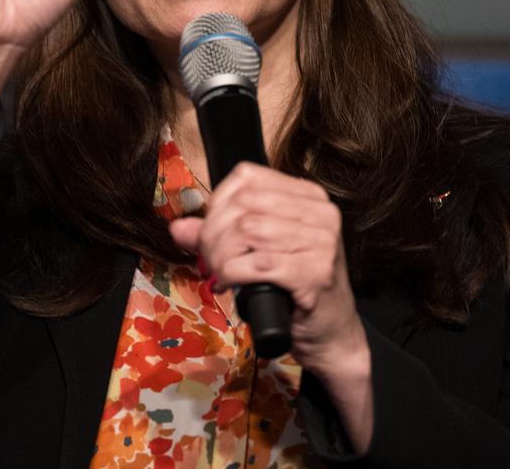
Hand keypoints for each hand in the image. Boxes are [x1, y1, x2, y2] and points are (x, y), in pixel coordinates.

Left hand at [169, 164, 372, 450]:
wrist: (331, 333)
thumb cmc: (294, 289)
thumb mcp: (260, 251)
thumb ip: (220, 235)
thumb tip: (178, 228)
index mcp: (308, 196)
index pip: (247, 177)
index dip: (217, 204)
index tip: (210, 233)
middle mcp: (320, 212)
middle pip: (243, 204)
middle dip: (213, 235)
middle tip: (210, 260)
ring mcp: (322, 241)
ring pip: (247, 230)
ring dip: (221, 257)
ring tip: (220, 273)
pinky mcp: (316, 272)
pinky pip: (257, 263)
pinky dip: (233, 274)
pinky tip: (230, 285)